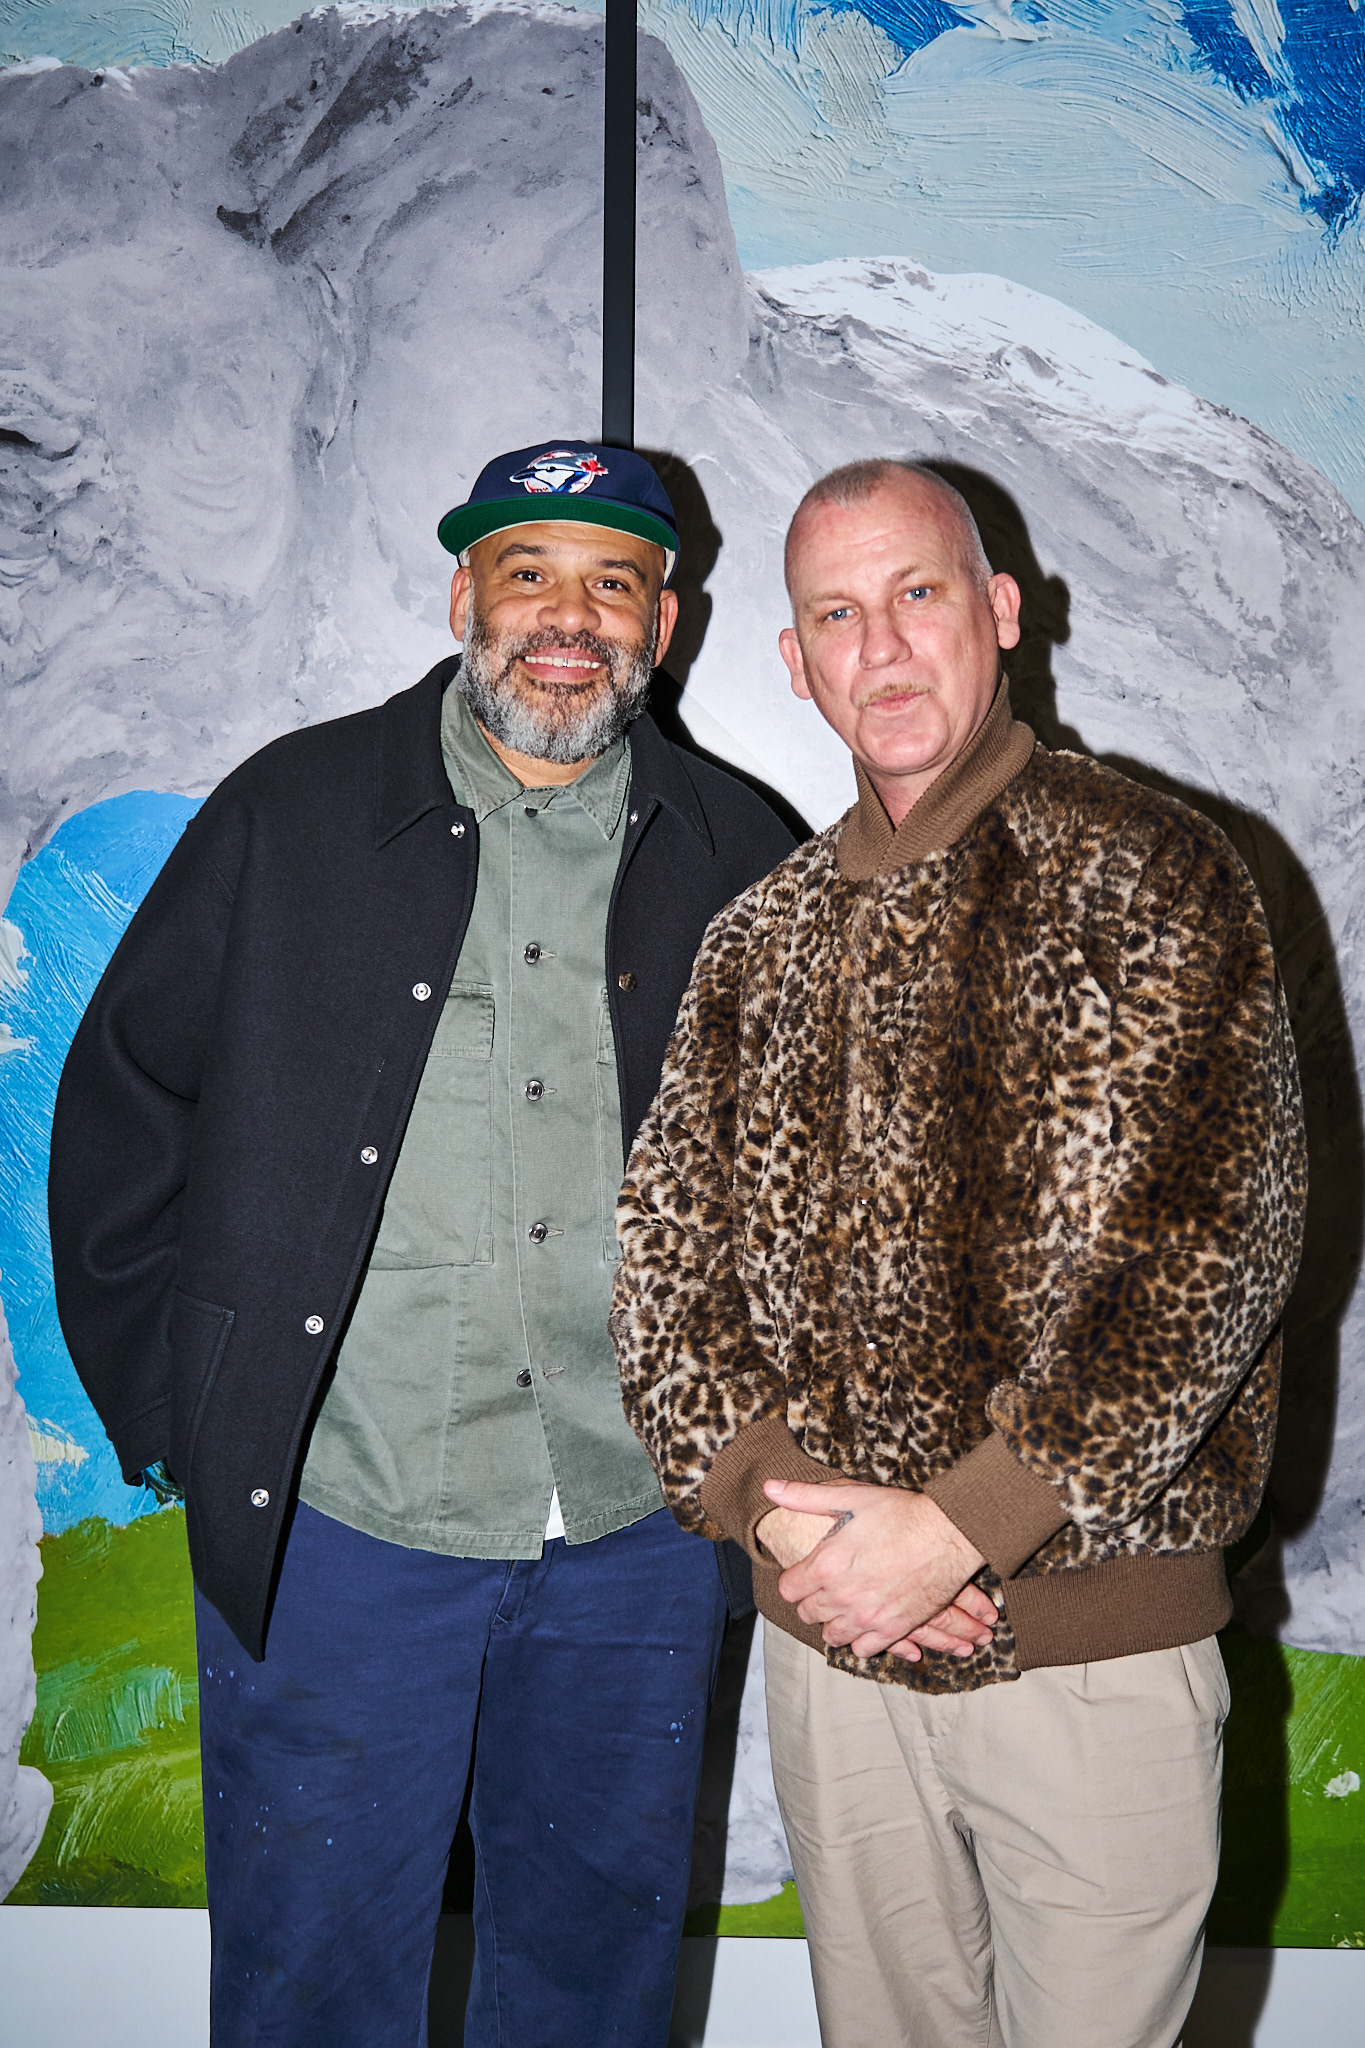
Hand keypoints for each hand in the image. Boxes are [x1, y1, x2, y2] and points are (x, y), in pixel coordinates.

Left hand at [764, 1478, 988, 1660]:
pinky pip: (864, 1650)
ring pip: (833, 1636)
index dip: (794, 1582)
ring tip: (843, 1609)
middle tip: (825, 1590)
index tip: (804, 1576)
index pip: (788, 1589)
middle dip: (813, 1602)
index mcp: (825, 1565)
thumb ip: (805, 1496)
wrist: (948, 1534)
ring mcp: (867, 1617)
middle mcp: (841, 1596)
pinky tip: (866, 1624)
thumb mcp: (850, 1496)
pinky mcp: (894, 1629)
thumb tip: (769, 1488)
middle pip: (807, 1615)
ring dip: (834, 1624)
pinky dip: (862, 1641)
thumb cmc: (900, 1512)